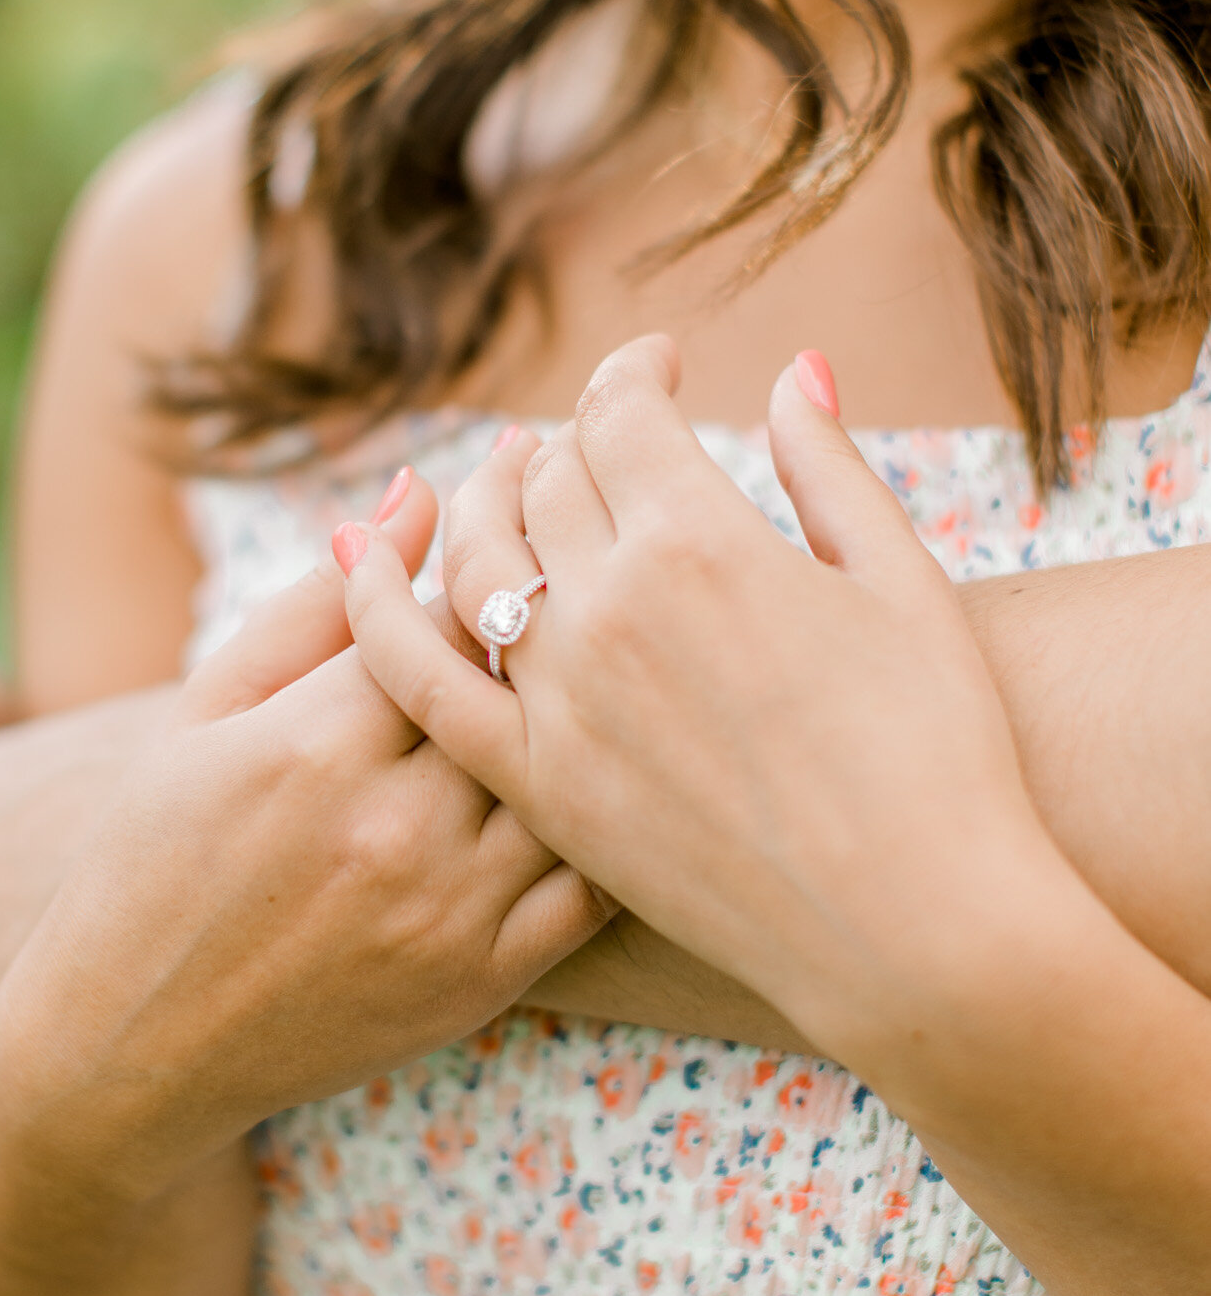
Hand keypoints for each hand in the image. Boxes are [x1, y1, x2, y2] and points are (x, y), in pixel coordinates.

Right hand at [0, 473, 608, 1207]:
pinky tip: (595, 790)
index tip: (513, 527)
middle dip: (550, 632)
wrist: (130, 1044)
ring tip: (597, 683)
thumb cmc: (154, 857)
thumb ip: (320, 605)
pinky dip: (600, 830)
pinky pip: (587, 888)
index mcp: (315, 742)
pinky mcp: (480, 982)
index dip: (495, 560)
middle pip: (524, 691)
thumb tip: (418, 491)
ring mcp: (446, 913)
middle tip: (576, 592)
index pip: (457, 614)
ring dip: (584, 726)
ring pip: (568, 782)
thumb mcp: (209, 711)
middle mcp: (392, 827)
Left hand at [336, 338, 1079, 1092]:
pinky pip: (418, 680)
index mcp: (699, 540)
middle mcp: (608, 609)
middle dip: (571, 442)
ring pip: (476, 559)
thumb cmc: (938, 751)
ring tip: (511, 483)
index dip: (634, 373)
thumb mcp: (903, 582)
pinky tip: (359, 557)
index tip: (658, 366)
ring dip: (485, 501)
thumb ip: (830, 466)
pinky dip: (376, 608)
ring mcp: (559, 702)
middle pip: (547, 482)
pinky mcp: (537, 786)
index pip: (621, 414)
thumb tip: (796, 368)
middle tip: (601, 445)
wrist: (913, 928)